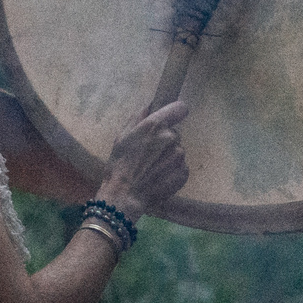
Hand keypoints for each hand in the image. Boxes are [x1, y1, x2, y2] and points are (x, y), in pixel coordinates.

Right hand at [100, 100, 189, 216]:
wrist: (124, 195)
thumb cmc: (119, 165)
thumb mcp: (122, 137)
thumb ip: (137, 118)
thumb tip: (149, 107)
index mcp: (155, 125)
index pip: (180, 108)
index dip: (175, 112)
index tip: (171, 118)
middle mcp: (171, 138)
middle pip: (174, 134)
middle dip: (165, 141)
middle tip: (149, 153)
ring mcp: (179, 156)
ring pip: (177, 151)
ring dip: (168, 156)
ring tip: (152, 168)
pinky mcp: (183, 172)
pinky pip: (181, 166)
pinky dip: (172, 170)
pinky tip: (158, 176)